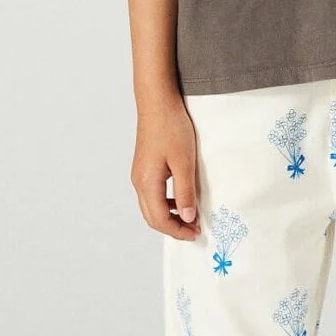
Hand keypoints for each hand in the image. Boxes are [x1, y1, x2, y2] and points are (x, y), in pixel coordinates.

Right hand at [132, 89, 201, 238]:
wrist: (157, 102)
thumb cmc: (171, 128)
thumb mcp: (184, 162)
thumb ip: (186, 192)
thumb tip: (188, 218)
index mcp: (147, 183)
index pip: (160, 219)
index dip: (178, 231)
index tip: (196, 233)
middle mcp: (139, 182)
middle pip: (152, 217)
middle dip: (173, 228)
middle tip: (194, 230)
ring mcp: (139, 175)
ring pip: (151, 207)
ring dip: (169, 216)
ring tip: (190, 217)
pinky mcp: (144, 168)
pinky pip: (152, 195)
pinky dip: (166, 203)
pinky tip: (181, 199)